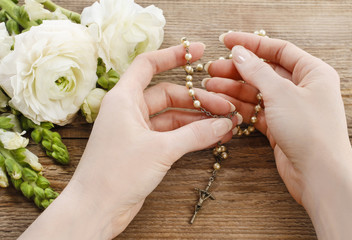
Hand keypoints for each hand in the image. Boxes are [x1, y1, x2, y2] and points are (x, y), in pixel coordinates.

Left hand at [20, 43, 239, 239]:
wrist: (96, 209)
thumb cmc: (116, 174)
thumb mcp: (160, 149)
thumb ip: (195, 134)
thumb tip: (224, 124)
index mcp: (124, 99)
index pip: (148, 65)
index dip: (173, 55)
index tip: (197, 51)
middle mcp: (129, 111)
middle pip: (168, 94)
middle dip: (197, 100)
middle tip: (225, 107)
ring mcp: (137, 130)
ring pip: (172, 116)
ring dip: (197, 120)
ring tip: (225, 124)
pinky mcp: (144, 148)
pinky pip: (171, 134)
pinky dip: (190, 135)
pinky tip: (211, 137)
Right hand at [204, 32, 351, 238]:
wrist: (318, 175)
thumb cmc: (310, 131)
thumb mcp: (281, 93)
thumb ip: (257, 71)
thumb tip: (239, 53)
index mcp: (312, 72)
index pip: (278, 50)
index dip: (251, 44)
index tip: (226, 41)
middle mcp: (301, 88)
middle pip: (264, 72)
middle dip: (237, 70)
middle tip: (212, 69)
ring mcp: (289, 108)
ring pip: (256, 92)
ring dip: (233, 89)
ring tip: (210, 87)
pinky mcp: (279, 126)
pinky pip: (255, 110)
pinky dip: (239, 107)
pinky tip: (222, 104)